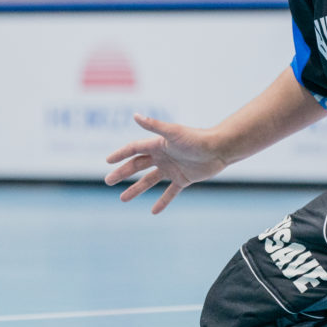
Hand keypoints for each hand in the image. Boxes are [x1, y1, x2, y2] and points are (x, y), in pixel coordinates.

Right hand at [104, 114, 228, 213]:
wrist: (218, 149)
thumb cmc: (196, 138)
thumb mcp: (172, 133)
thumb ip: (154, 125)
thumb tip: (135, 115)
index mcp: (158, 144)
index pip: (134, 149)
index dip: (121, 154)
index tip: (108, 161)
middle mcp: (163, 156)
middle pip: (138, 165)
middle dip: (122, 173)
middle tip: (108, 181)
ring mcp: (172, 168)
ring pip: (150, 181)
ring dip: (136, 189)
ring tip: (122, 199)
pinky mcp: (183, 179)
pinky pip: (170, 192)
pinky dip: (162, 202)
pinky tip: (153, 211)